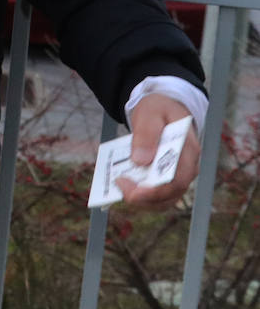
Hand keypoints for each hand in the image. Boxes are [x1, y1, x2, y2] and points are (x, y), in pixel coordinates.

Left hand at [119, 93, 200, 209]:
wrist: (163, 108)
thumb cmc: (158, 109)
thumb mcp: (150, 113)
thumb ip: (146, 134)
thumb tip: (141, 161)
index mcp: (188, 150)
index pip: (178, 180)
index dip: (156, 191)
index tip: (133, 191)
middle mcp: (189, 167)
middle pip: (172, 194)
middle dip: (144, 198)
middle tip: (119, 185)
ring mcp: (181, 174)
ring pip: (166, 199)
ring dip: (142, 200)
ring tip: (120, 186)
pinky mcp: (170, 177)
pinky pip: (159, 195)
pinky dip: (143, 196)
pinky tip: (126, 186)